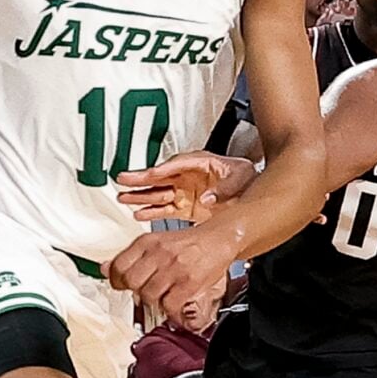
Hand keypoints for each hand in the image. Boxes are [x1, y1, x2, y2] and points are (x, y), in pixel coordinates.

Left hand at [108, 223, 234, 324]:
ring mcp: (174, 268)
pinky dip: (170, 311)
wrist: (219, 239)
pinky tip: (174, 307)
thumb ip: (130, 256)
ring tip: (162, 297)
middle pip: (131, 282)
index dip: (116, 280)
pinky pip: (169, 305)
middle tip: (142, 292)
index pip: (118, 265)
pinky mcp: (189, 282)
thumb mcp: (156, 242)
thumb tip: (104, 268)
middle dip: (134, 291)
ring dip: (154, 301)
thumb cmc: (188, 243)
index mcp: (147, 241)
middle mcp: (159, 253)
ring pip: (148, 295)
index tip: (120, 285)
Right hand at [116, 152, 257, 222]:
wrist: (254, 193)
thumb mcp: (242, 175)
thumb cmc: (248, 177)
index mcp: (200, 163)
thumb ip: (227, 186)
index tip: (150, 174)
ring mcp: (186, 192)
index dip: (162, 170)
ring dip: (141, 196)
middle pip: (160, 177)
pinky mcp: (186, 208)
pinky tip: (139, 214)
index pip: (176, 165)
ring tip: (124, 198)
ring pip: (158, 193)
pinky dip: (152, 212)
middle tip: (122, 179)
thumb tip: (209, 197)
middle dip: (141, 179)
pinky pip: (165, 209)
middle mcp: (188, 177)